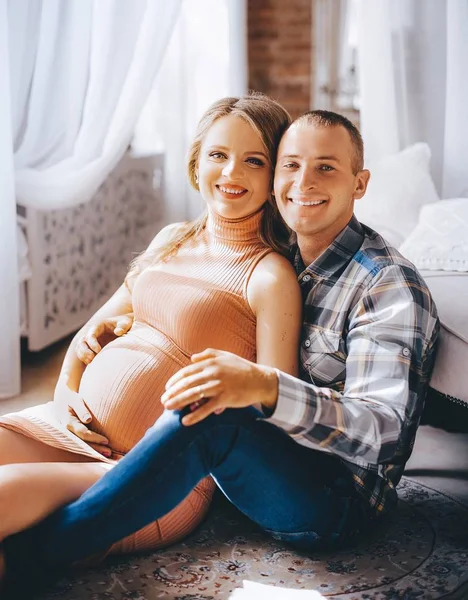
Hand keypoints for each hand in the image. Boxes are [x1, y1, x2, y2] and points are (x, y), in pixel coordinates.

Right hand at [54, 382, 110, 455]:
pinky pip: (85, 443)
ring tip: (110, 456)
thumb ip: (81, 409)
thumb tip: (88, 420)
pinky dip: (94, 448)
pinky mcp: (75, 435)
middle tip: (110, 453)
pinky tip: (104, 452)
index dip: (95, 438)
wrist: (62, 399)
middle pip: (84, 443)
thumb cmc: (71, 398)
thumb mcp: (75, 400)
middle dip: (97, 449)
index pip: (83, 433)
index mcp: (68, 423)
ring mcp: (71, 435)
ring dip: (97, 451)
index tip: (106, 441)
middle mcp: (69, 432)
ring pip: (84, 446)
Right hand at [76, 313, 133, 364]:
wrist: (124, 328)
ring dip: (83, 356)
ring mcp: (90, 341)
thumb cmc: (125, 324)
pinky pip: (83, 354)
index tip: (99, 351)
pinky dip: (85, 359)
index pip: (90, 335)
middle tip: (92, 358)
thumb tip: (118, 332)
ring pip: (80, 349)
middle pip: (81, 342)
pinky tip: (92, 364)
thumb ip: (123, 326)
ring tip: (91, 362)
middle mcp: (91, 333)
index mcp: (98, 326)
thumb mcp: (126, 322)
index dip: (92, 343)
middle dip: (85, 351)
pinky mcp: (91, 348)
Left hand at [161, 348, 277, 425]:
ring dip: (179, 402)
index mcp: (210, 363)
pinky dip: (195, 415)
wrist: (261, 380)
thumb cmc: (242, 368)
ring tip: (168, 409)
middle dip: (172, 393)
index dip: (174, 380)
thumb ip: (208, 354)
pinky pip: (207, 408)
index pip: (187, 372)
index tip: (167, 388)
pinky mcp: (226, 399)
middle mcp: (213, 373)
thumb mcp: (225, 356)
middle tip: (163, 401)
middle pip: (187, 384)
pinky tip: (185, 421)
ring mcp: (219, 386)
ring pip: (194, 395)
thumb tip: (191, 357)